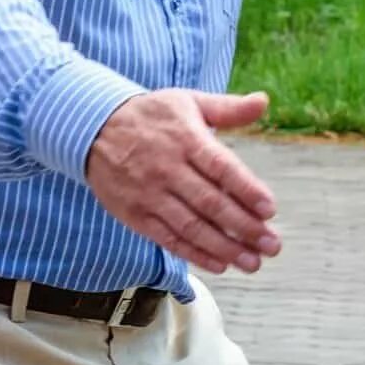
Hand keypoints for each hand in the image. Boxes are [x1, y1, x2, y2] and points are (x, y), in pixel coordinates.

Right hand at [83, 90, 282, 273]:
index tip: (270, 209)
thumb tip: (263, 102)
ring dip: (224, 248)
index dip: (247, 190)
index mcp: (185, 139)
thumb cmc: (151, 116)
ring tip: (252, 262)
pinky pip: (168, 238)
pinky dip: (194, 254)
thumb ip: (228, 108)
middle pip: (210, 203)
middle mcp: (167, 169)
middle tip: (271, 245)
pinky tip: (220, 263)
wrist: (93, 128)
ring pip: (191, 227)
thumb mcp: (188, 101)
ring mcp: (149, 194)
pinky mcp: (135, 214)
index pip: (221, 167)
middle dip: (244, 228)